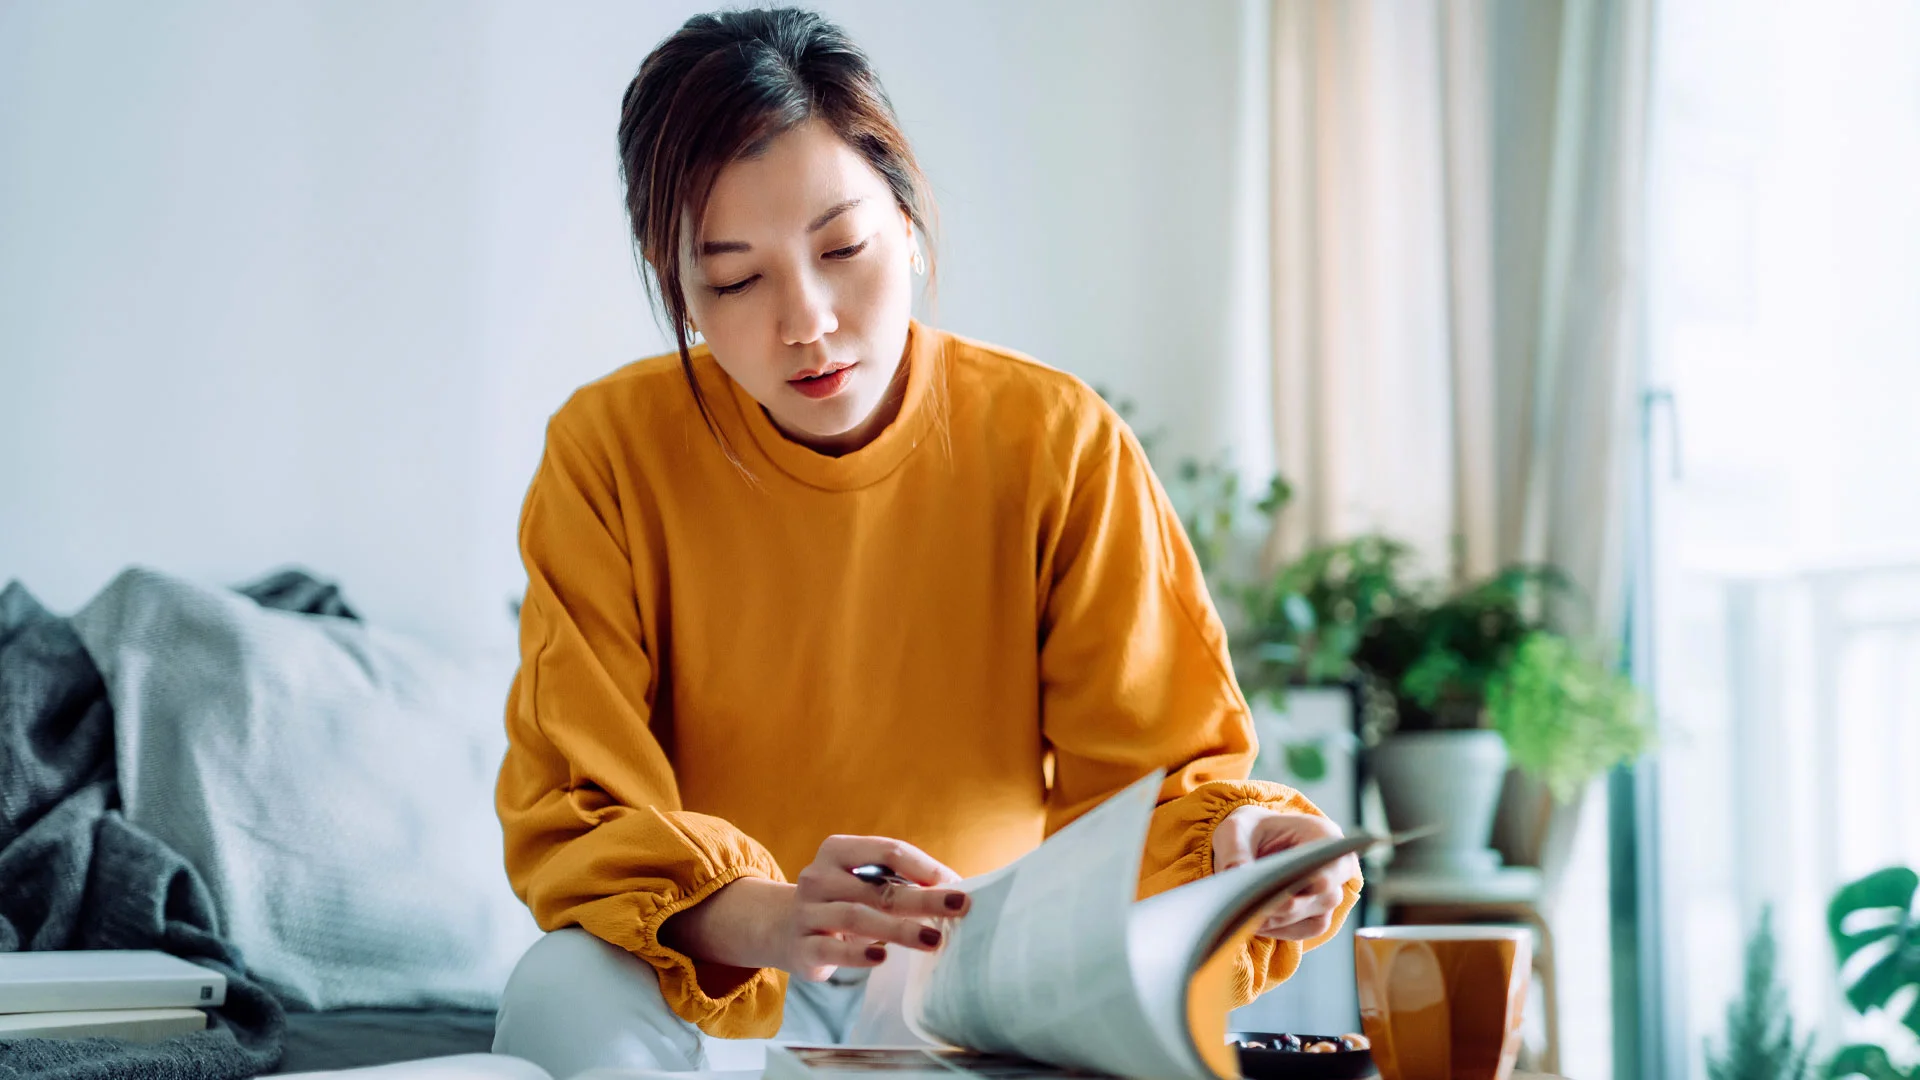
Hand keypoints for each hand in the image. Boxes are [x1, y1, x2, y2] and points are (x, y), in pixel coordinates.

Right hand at [659, 835, 970, 981]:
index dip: (923, 866)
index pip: (887, 851)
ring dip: (899, 929)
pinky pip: (831, 950)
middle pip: (878, 887)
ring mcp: (807, 912)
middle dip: (923, 897)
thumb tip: (954, 890)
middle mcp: (818, 877)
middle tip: (959, 906)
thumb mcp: (861, 882)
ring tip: (933, 939)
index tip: (956, 883)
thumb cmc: (839, 901)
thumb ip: (898, 881)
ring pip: (857, 917)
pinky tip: (882, 958)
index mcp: (837, 851)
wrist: (781, 928)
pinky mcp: (802, 947)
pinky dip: (858, 953)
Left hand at [1211, 806, 1359, 941]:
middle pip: (1324, 896)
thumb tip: (1237, 871)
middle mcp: (1335, 866)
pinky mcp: (1318, 913)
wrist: (1250, 843)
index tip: (1288, 892)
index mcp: (1323, 835)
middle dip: (1288, 906)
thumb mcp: (1234, 830)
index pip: (1332, 862)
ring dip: (1281, 921)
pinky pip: (1306, 929)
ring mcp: (1329, 892)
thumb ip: (1235, 848)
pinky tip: (1255, 924)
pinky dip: (1281, 930)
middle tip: (1253, 909)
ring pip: (1316, 918)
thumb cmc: (1248, 831)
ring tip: (1246, 917)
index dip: (1315, 879)